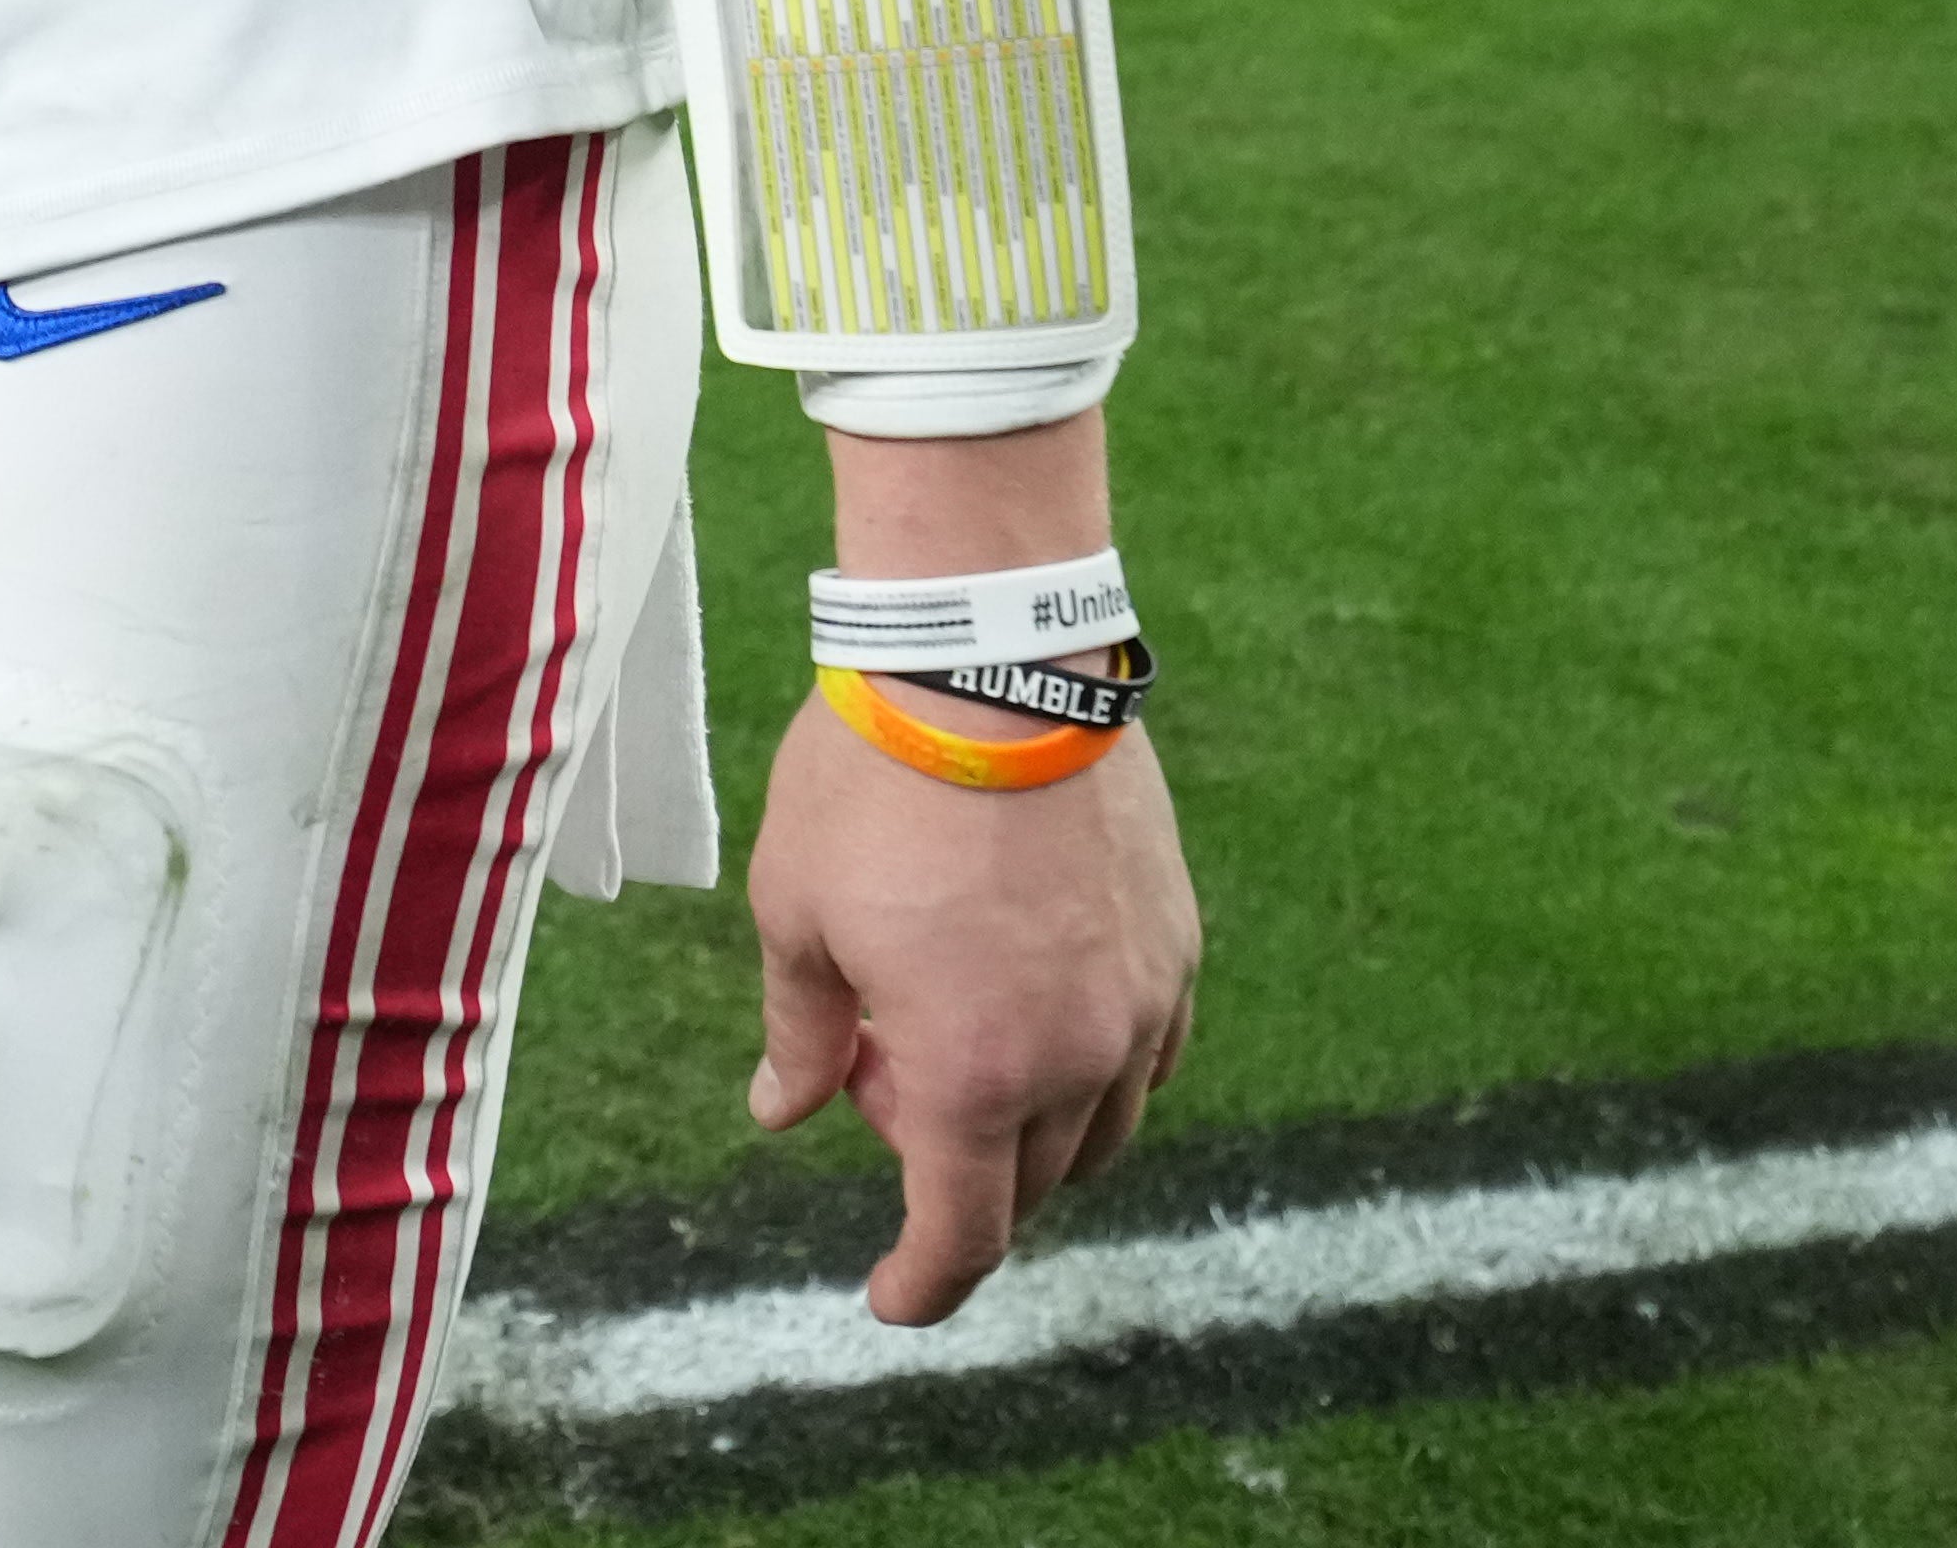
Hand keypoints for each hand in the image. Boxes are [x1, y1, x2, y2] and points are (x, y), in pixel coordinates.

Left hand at [749, 698, 1200, 1321]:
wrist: (990, 656)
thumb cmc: (872, 785)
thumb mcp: (797, 914)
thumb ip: (802, 1032)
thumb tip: (782, 1111)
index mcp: (970, 1076)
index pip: (962, 1236)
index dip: (922, 1285)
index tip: (890, 1299)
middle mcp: (1075, 1061)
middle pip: (1029, 1184)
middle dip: (948, 1168)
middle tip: (877, 1073)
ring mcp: (1139, 1003)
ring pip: (1101, 1128)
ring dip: (1028, 1126)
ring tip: (948, 1031)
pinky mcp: (1175, 942)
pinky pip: (1149, 1053)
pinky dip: (1094, 1069)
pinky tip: (1035, 1010)